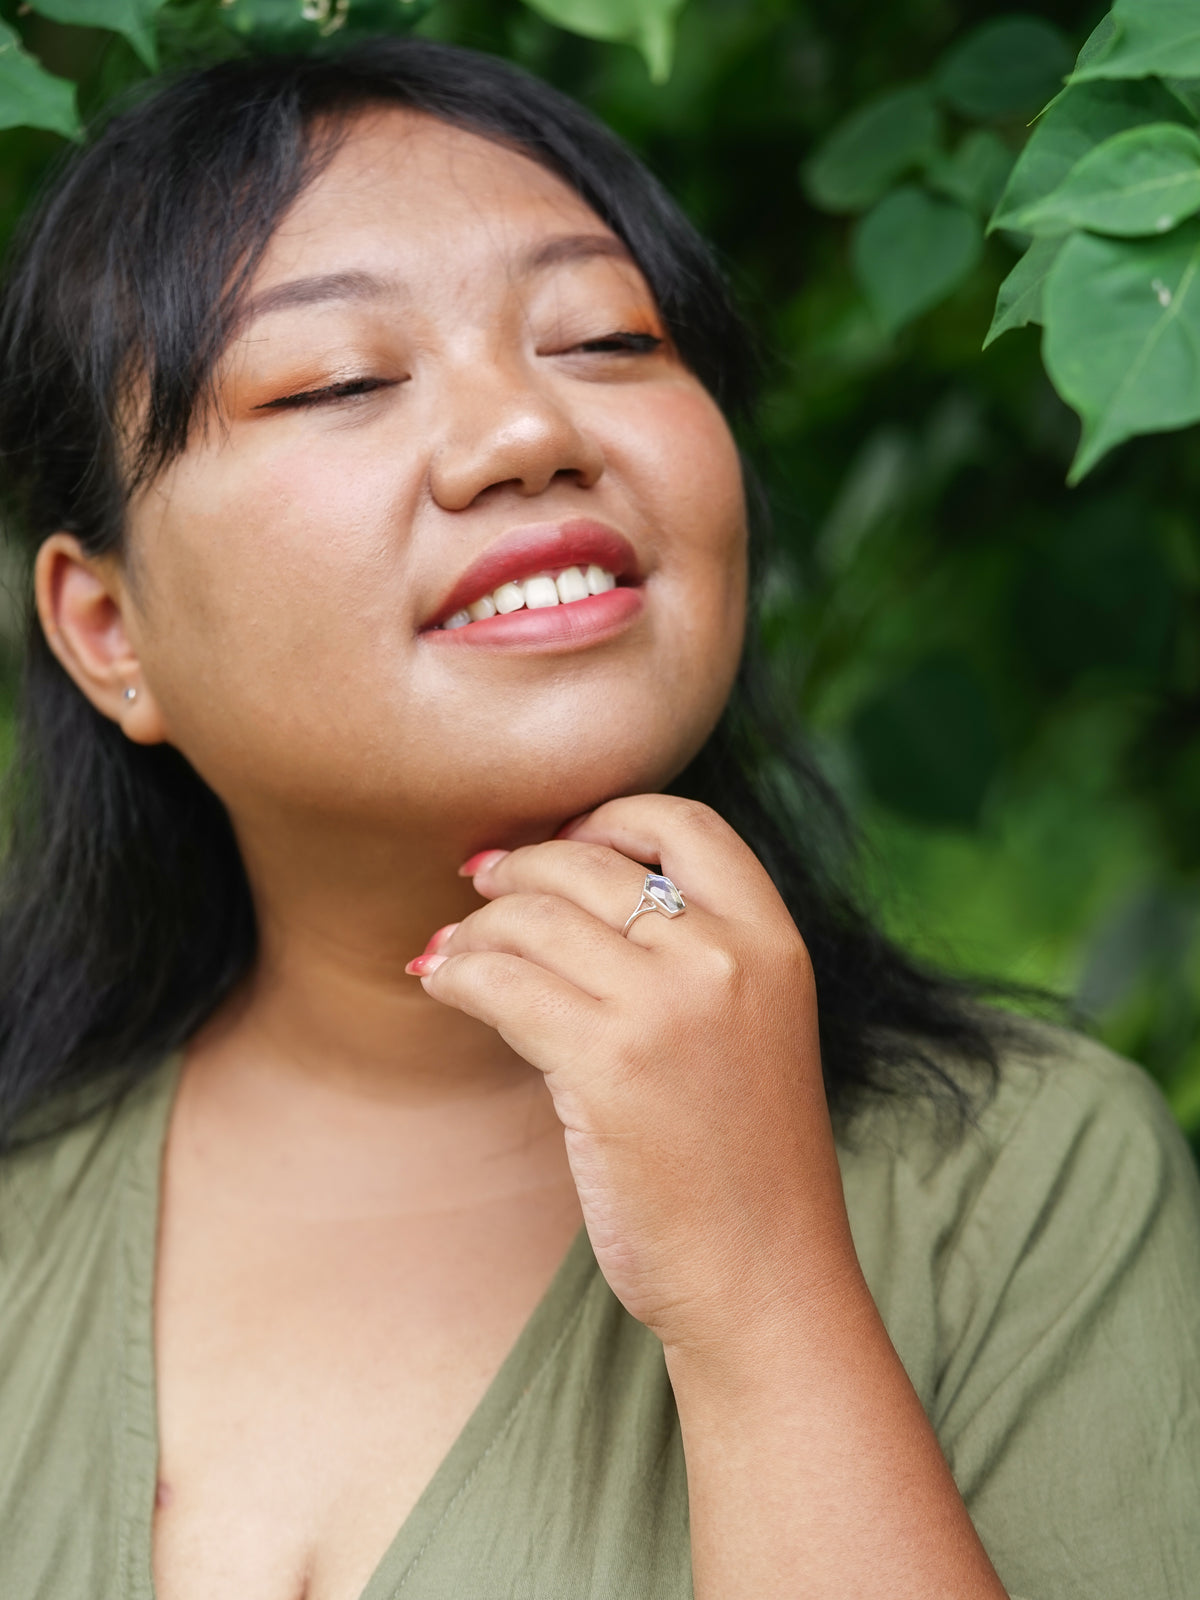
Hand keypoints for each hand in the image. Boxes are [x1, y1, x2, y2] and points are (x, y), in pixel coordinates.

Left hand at [408, 795, 856, 1354]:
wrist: (765, 1280)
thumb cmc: (746, 1165)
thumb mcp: (755, 1029)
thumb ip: (696, 956)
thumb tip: (570, 892)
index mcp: (773, 941)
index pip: (683, 824)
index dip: (608, 817)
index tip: (561, 839)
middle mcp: (725, 956)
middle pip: (588, 864)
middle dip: (518, 868)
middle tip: (477, 884)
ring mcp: (666, 1006)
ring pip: (533, 918)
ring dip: (476, 927)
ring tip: (449, 950)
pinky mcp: (605, 1063)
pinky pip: (500, 981)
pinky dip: (456, 973)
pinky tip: (441, 984)